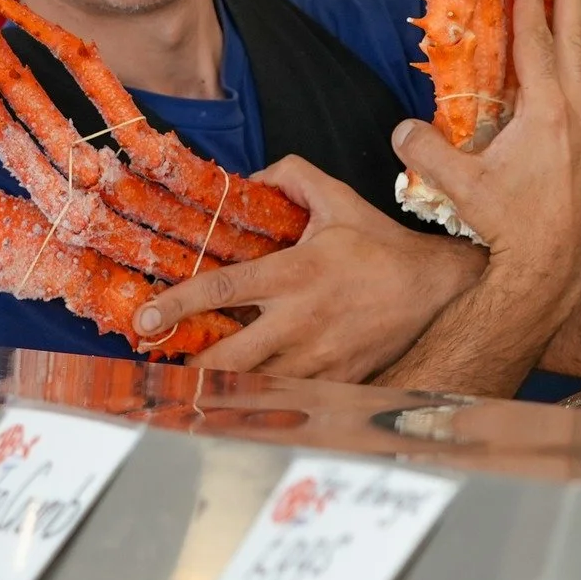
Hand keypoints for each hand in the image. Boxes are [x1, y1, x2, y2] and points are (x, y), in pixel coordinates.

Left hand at [131, 156, 483, 381]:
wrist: (437, 289)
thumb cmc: (383, 246)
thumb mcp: (339, 200)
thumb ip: (293, 178)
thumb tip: (252, 177)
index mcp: (295, 274)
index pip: (223, 289)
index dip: (177, 305)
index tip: (143, 321)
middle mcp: (301, 320)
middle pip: (227, 357)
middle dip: (188, 367)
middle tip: (164, 365)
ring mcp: (319, 357)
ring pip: (253, 386)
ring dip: (219, 389)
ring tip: (192, 388)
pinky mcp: (336, 381)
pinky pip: (287, 399)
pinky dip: (261, 402)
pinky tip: (243, 401)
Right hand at [391, 0, 580, 334]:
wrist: (552, 264)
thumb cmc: (509, 227)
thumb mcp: (460, 188)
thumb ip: (427, 152)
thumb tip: (400, 129)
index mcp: (548, 113)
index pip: (536, 42)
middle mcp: (575, 112)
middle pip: (575, 35)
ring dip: (580, 18)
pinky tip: (577, 50)